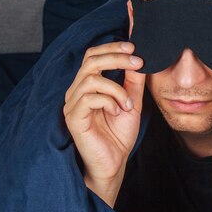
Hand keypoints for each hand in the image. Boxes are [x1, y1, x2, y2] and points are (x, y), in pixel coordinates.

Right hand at [63, 41, 145, 206]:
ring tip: (127, 103)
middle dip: (116, 57)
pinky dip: (108, 101)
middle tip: (137, 61)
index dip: (113, 48)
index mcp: (88, 85)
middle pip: (90, 60)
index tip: (135, 48)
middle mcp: (77, 91)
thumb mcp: (131, 102)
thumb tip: (139, 58)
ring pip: (91, 79)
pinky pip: (88, 98)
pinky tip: (117, 112)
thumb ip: (133, 81)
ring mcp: (72, 104)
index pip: (94, 55)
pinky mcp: (73, 118)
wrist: (114, 163)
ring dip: (116, 88)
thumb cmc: (119, 134)